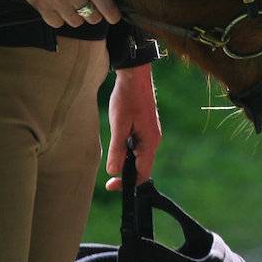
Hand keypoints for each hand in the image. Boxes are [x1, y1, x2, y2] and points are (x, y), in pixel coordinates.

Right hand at [16, 0, 120, 27]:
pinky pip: (57, 24)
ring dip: (75, 17)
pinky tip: (56, 8)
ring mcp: (57, 1)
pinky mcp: (42, 7)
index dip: (112, 15)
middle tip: (87, 7)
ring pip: (76, 22)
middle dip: (92, 14)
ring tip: (70, 5)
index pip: (106, 6)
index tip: (113, 17)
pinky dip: (58, 19)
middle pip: (92, 18)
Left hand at [106, 65, 160, 190]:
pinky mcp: (146, 127)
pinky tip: (118, 140)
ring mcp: (151, 133)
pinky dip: (127, 149)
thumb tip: (113, 171)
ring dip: (125, 159)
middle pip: (141, 166)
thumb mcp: (119, 125)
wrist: (135, 75)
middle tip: (107, 172)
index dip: (127, 183)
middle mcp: (153, 140)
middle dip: (125, 171)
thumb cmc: (127, 98)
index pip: (142, 173)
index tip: (110, 185)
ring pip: (138, 155)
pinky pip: (138, 145)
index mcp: (150, 142)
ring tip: (111, 152)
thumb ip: (117, 149)